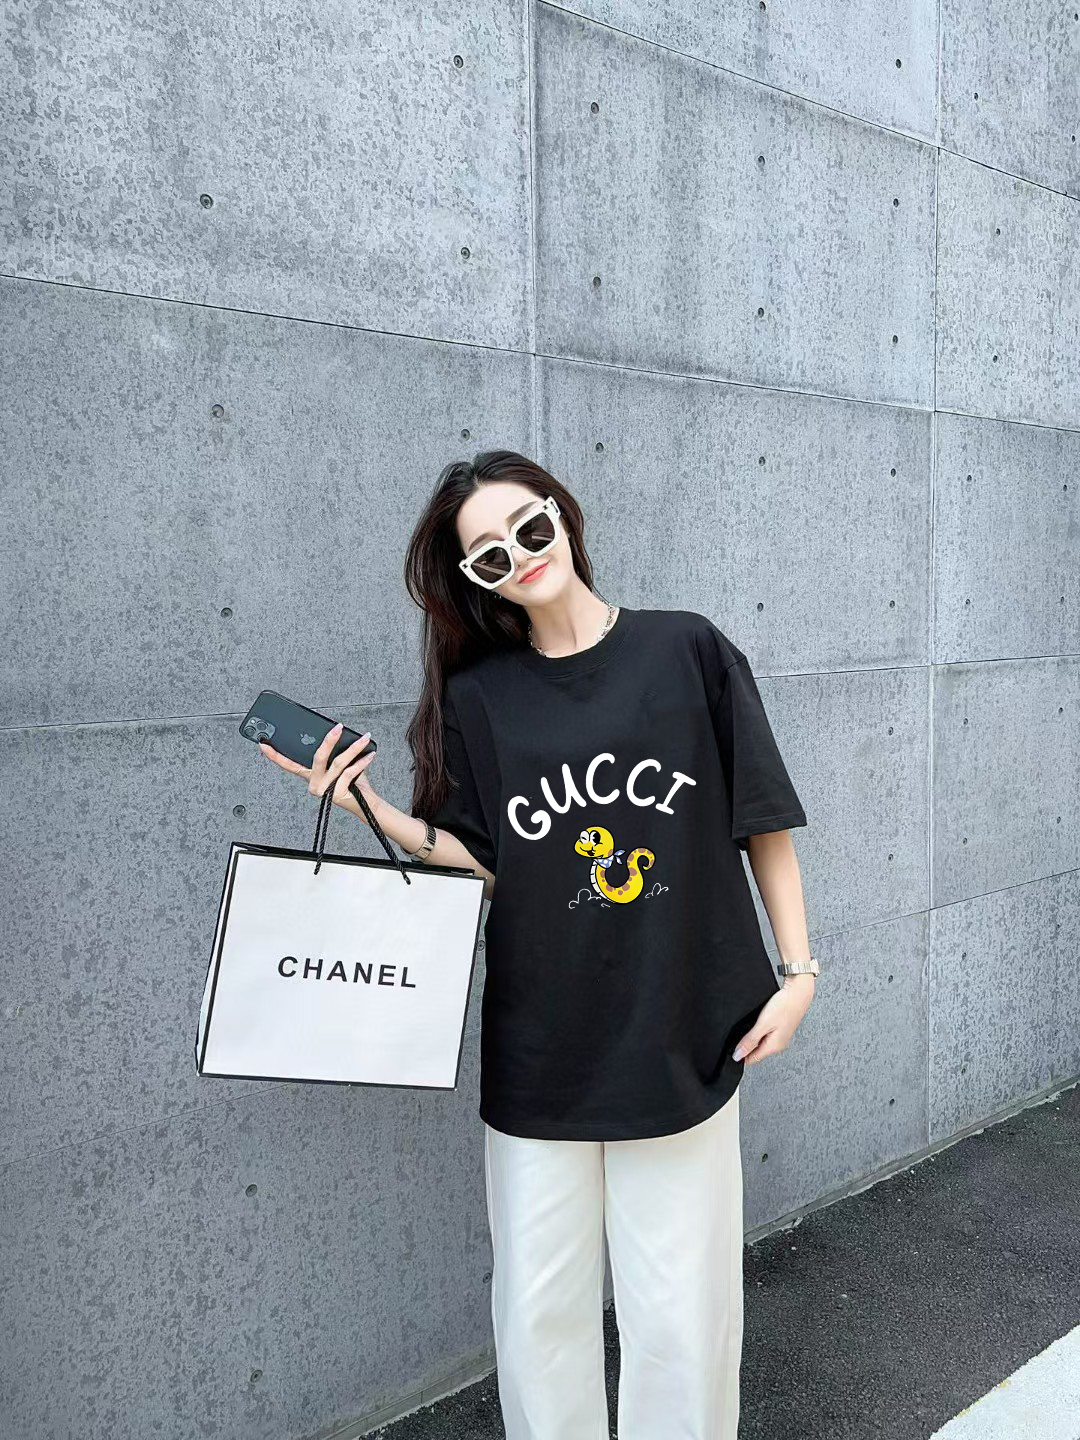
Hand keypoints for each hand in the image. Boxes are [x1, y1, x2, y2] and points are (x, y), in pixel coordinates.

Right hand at [258, 723, 382, 827]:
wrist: (367, 803)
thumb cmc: (353, 783)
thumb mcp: (339, 765)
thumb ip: (333, 754)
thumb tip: (335, 733)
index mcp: (310, 776)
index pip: (289, 764)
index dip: (275, 755)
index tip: (263, 744)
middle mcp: (314, 784)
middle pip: (318, 758)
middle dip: (329, 740)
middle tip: (338, 727)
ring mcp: (325, 790)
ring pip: (338, 762)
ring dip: (354, 748)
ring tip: (364, 738)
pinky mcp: (337, 794)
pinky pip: (350, 772)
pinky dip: (362, 761)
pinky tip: (369, 754)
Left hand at [733, 975, 813, 1065]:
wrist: (798, 992)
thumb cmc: (784, 1006)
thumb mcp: (762, 1025)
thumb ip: (750, 1041)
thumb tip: (738, 1055)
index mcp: (774, 1047)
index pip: (752, 1059)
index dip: (740, 1055)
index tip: (731, 1047)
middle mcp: (778, 1045)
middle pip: (756, 1052)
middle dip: (745, 1046)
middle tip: (737, 1034)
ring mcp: (780, 1037)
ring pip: (760, 1043)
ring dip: (752, 1038)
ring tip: (747, 1027)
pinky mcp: (781, 1028)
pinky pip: (765, 1035)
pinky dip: (758, 1031)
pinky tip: (756, 1023)